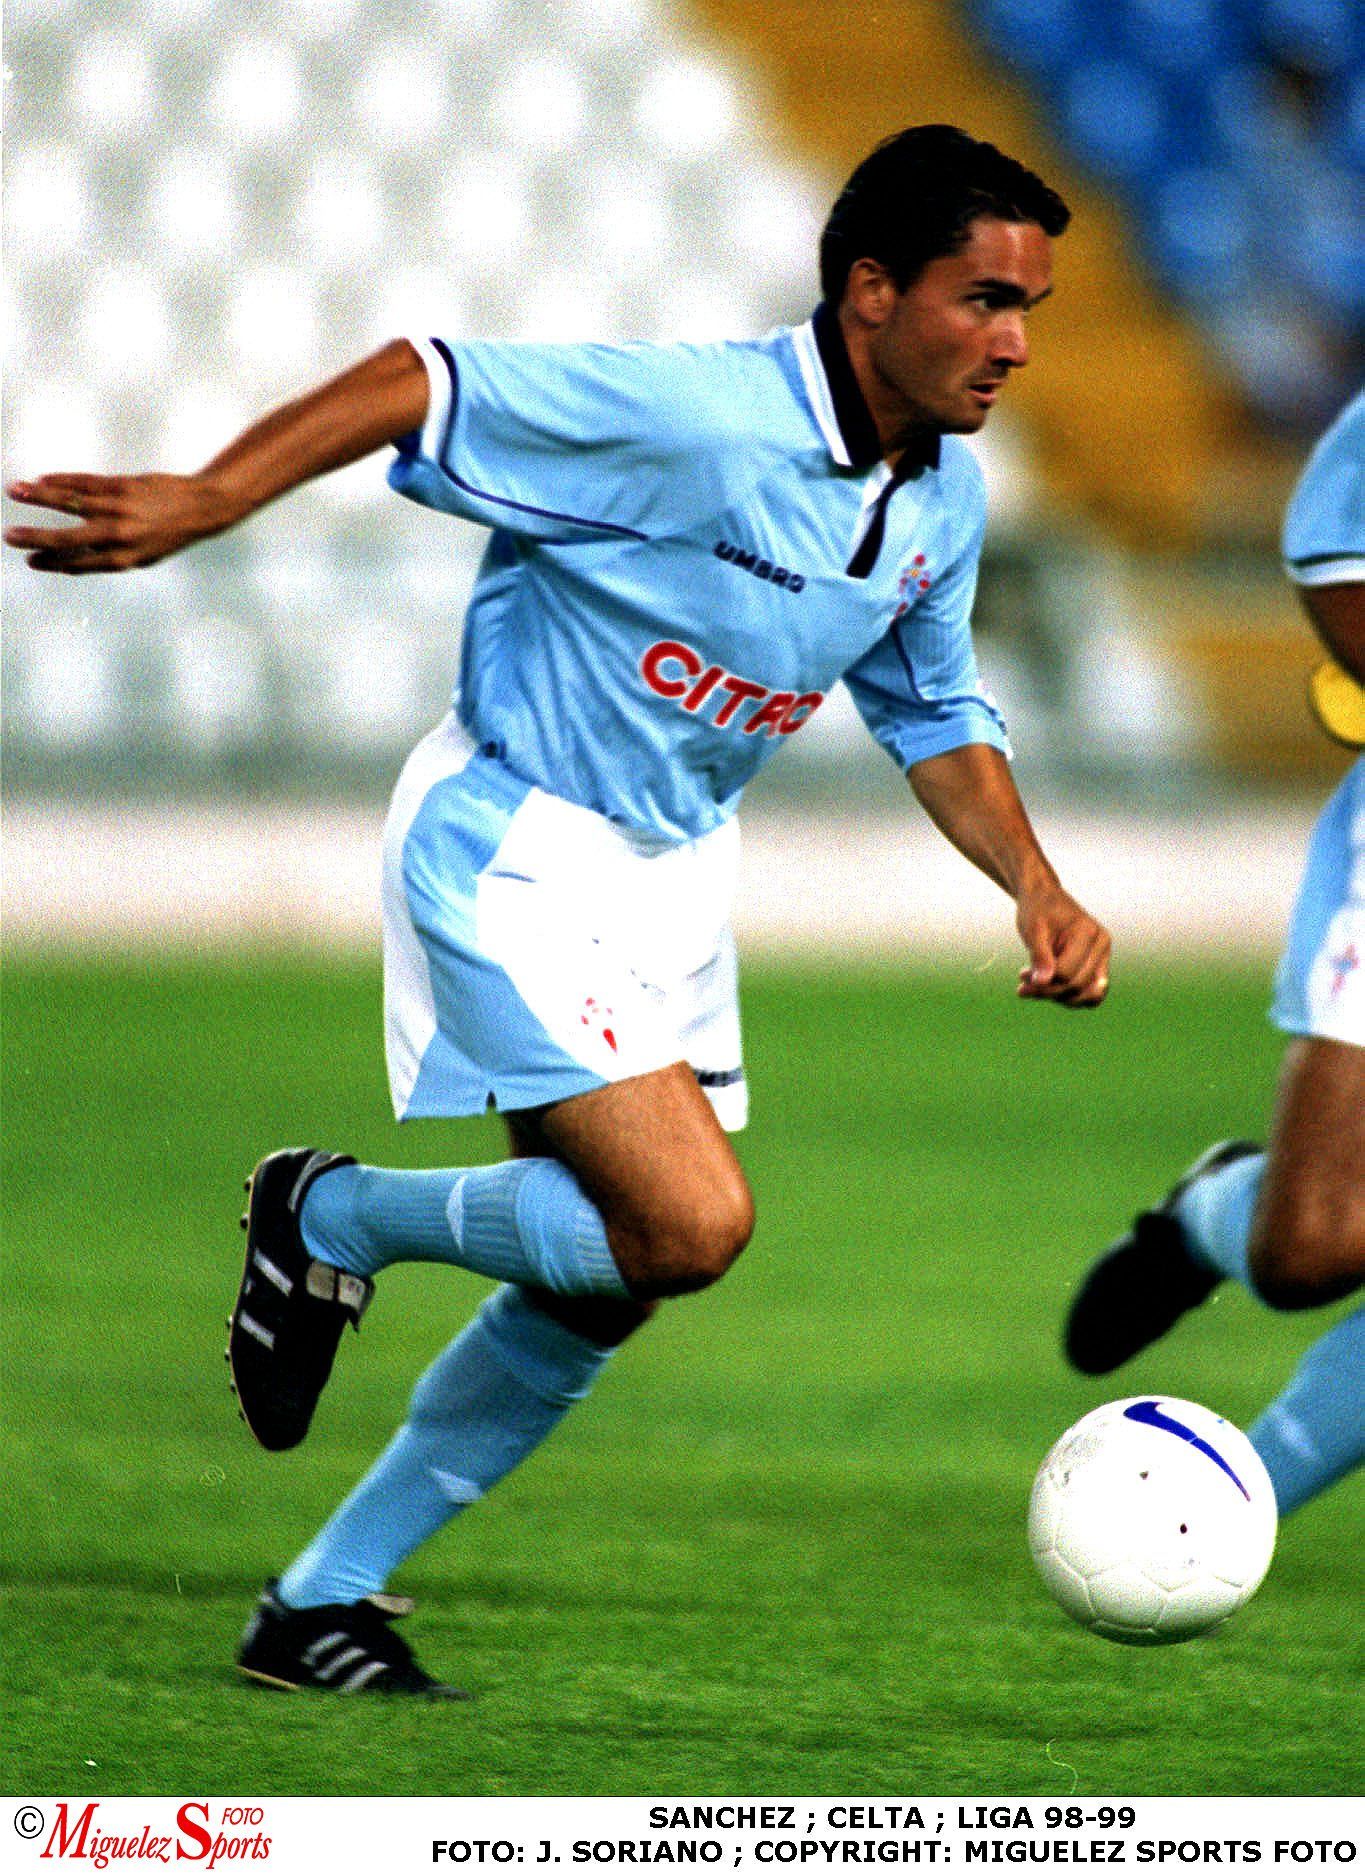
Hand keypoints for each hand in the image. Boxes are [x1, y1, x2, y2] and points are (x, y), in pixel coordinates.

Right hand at [4, 471, 236, 572]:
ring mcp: (119, 508)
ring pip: (71, 501)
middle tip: (10, 537)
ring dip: (40, 496)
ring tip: (15, 491)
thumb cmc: (169, 534)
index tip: (31, 561)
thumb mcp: (144, 556)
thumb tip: (72, 558)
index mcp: (124, 558)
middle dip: (36, 537)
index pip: (79, 563)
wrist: (200, 508)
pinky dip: (62, 480)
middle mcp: (119, 535)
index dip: (53, 563)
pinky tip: (43, 479)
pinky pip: (85, 482)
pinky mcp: (121, 485)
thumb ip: (110, 557)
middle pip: (69, 537)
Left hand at [1015, 883, 1110, 1008]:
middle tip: (1022, 985)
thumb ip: (1039, 956)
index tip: (1022, 976)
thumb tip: (1042, 982)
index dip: (1043, 982)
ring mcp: (1103, 956)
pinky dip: (1068, 996)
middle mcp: (1101, 945)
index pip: (1067, 973)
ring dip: (1058, 997)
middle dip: (1048, 991)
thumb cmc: (1037, 910)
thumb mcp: (1032, 930)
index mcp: (1089, 933)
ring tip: (1031, 985)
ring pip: (1088, 995)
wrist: (1044, 897)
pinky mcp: (1097, 965)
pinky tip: (1045, 987)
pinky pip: (1090, 992)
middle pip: (1078, 985)